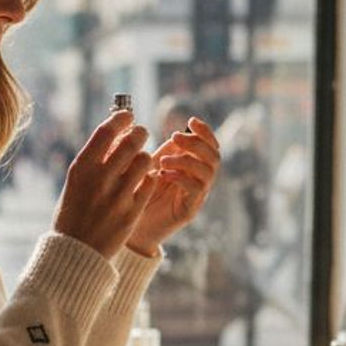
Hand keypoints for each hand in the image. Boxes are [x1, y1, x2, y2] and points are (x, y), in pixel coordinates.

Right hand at [53, 109, 156, 258]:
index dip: (121, 118)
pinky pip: (150, 183)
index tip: (128, 116)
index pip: (107, 131)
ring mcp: (117, 195)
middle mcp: (99, 179)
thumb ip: (95, 158)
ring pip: (145, 160)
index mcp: (82, 168)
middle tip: (140, 134)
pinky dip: (149, 178)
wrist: (77, 250)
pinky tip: (143, 180)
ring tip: (141, 162)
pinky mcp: (132, 211)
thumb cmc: (75, 211)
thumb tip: (117, 131)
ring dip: (145, 157)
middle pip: (131, 141)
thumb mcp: (76, 181)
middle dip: (139, 133)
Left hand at [127, 117, 220, 255]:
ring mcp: (197, 196)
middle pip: (214, 157)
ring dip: (187, 160)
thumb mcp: (152, 166)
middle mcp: (200, 181)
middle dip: (196, 143)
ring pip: (208, 172)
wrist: (132, 225)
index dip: (205, 132)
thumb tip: (176, 135)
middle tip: (174, 137)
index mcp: (194, 167)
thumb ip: (166, 152)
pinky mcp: (189, 210)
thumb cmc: (142, 193)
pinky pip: (196, 190)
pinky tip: (164, 175)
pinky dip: (182, 178)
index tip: (191, 121)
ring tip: (163, 161)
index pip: (210, 146)